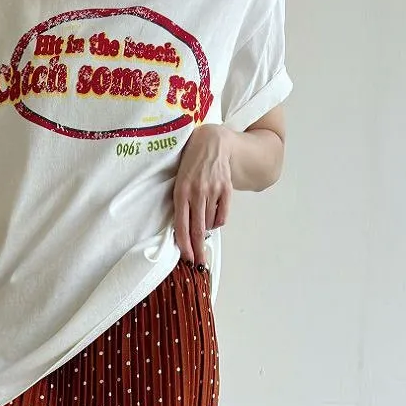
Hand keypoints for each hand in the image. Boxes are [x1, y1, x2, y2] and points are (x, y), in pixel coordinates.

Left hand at [173, 124, 236, 265]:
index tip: (187, 259)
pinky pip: (222, 216)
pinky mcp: (226, 189)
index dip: (184, 245)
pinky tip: (213, 217)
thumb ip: (180, 204)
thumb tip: (181, 232)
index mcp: (181, 191)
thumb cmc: (191, 164)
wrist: (212, 142)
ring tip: (203, 221)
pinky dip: (218, 221)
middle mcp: (197, 192)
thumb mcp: (179, 181)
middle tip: (199, 263)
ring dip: (206, 229)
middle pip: (197, 230)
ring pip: (210, 223)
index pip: (182, 226)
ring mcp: (213, 190)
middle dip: (197, 250)